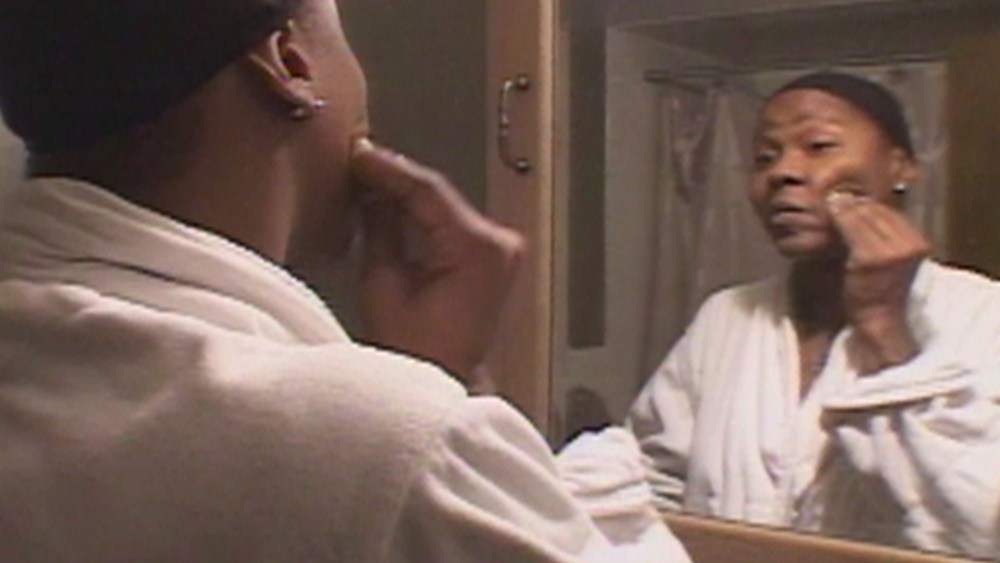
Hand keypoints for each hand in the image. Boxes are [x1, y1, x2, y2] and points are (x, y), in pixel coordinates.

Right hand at [350, 139, 523, 385]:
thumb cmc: (416, 353)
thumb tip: (371, 192)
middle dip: (395, 179)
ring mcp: (501, 251)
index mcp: (477, 249)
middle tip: (357, 161)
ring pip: (445, 206)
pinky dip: (423, 214)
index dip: (388, 169)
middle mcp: (499, 245)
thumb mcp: (383, 284)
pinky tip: (392, 203)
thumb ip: (380, 228)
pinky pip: (452, 224)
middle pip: (439, 195)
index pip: (428, 191)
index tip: (359, 153)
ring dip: (407, 194)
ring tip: (366, 178)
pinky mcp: (494, 259)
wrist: (445, 383)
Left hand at [827, 191, 928, 371]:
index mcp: (918, 243)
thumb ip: (884, 236)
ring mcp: (890, 252)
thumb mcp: (890, 258)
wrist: (879, 319)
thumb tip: (862, 206)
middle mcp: (909, 245)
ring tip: (830, 205)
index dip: (868, 204)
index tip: (849, 198)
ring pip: (862, 218)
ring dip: (844, 209)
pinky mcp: (869, 259)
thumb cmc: (880, 289)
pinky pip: (850, 231)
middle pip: (877, 212)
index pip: (891, 213)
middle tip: (834, 198)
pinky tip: (828, 219)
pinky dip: (838, 222)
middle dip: (854, 203)